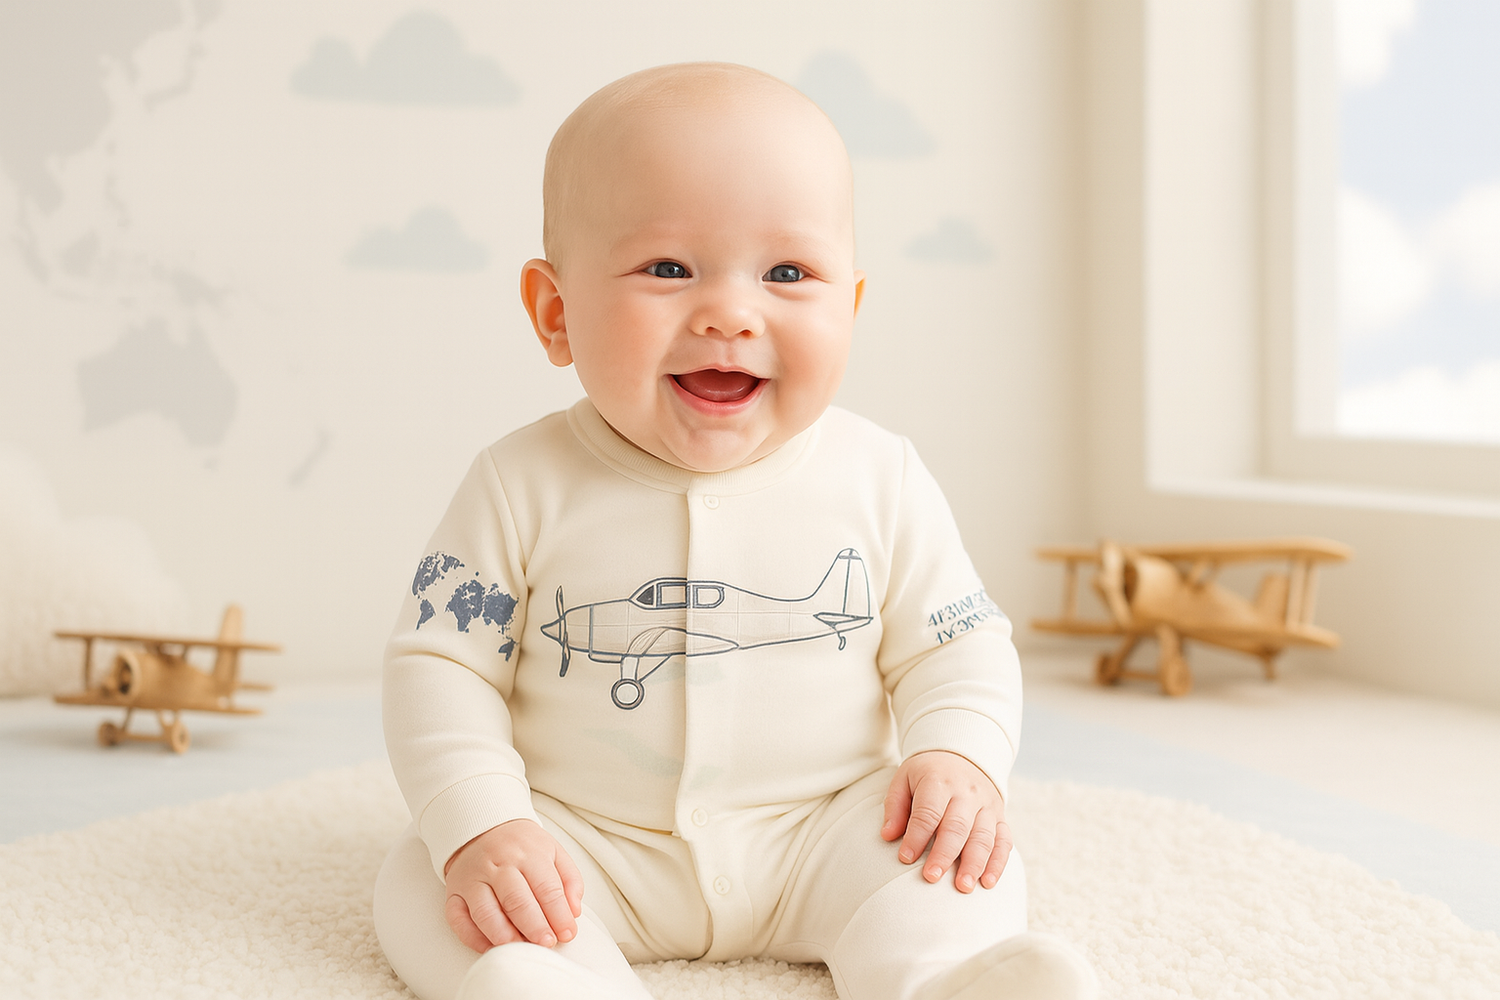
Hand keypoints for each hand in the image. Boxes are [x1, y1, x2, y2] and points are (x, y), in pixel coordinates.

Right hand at [443, 818, 583, 951]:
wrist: (482, 827)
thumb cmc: (523, 846)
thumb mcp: (553, 852)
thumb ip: (569, 880)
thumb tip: (574, 912)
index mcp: (528, 854)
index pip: (546, 888)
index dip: (558, 915)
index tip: (567, 934)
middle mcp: (498, 865)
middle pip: (516, 901)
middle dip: (534, 927)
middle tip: (547, 944)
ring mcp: (473, 879)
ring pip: (485, 913)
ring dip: (504, 936)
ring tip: (521, 949)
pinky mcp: (454, 892)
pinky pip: (458, 919)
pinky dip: (473, 938)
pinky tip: (491, 948)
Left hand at [880, 750, 1011, 892]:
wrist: (963, 753)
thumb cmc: (927, 773)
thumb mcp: (904, 778)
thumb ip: (895, 806)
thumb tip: (888, 836)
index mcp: (939, 781)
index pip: (928, 812)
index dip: (916, 836)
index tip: (905, 859)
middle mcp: (966, 793)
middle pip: (957, 826)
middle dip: (944, 854)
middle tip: (931, 877)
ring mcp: (987, 805)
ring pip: (983, 837)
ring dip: (974, 864)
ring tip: (963, 887)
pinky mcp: (1000, 816)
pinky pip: (1004, 841)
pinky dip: (998, 863)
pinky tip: (988, 882)